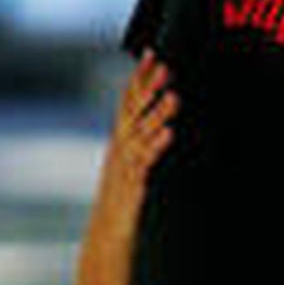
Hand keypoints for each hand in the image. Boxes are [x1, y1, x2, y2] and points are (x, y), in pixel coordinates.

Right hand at [96, 52, 177, 236]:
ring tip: (175, 96)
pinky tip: (168, 134)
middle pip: (134, 111)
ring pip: (142, 133)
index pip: (128, 99)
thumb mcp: (135, 161)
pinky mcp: (132, 184)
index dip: (139, 76)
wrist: (108, 232)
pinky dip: (155, 146)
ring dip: (158, 113)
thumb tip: (161, 117)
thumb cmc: (124, 196)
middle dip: (149, 87)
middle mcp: (121, 146)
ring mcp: (125, 164)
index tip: (151, 53)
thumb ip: (145, 138)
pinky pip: (145, 162)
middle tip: (165, 66)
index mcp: (121, 138)